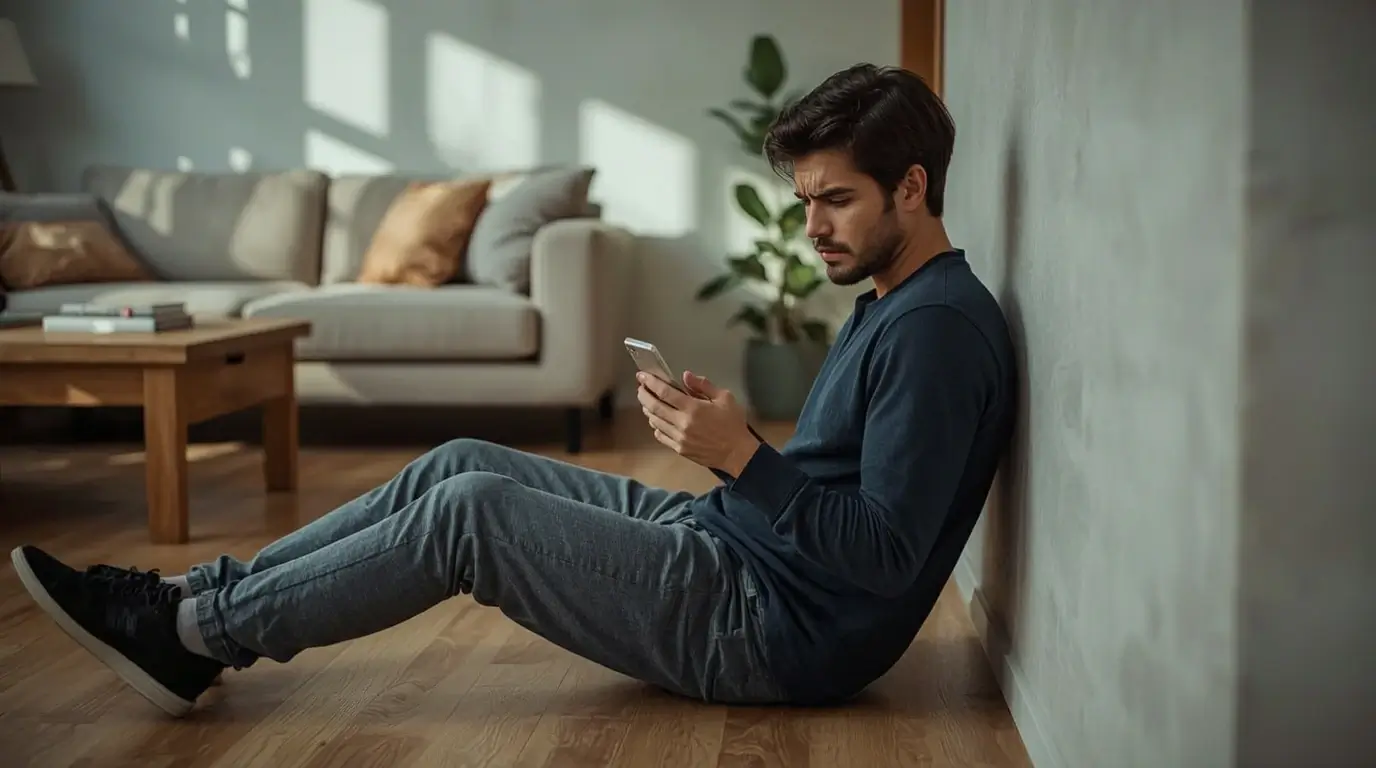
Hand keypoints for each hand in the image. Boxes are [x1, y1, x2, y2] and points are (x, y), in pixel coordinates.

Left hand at [636, 370, 759, 475]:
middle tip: (640, 387)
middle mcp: (682, 423)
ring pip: (655, 421)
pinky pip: (660, 436)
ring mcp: (679, 438)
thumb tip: (685, 375)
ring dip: (648, 409)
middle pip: (654, 406)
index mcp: (693, 408)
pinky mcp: (679, 449)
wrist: (737, 453)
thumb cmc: (733, 424)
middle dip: (644, 395)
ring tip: (647, 401)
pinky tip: (657, 420)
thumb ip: (703, 386)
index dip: (651, 382)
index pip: (665, 392)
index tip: (642, 375)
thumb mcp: (725, 398)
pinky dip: (656, 425)